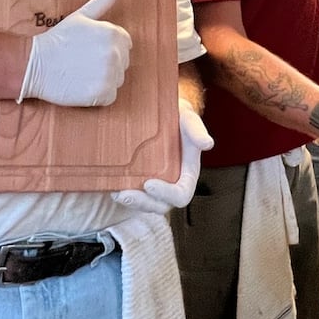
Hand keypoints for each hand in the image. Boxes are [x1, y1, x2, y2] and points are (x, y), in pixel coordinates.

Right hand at [17, 0, 131, 106]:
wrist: (36, 64)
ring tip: (81, 73)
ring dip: (103, 79)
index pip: (125, 44)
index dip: (107, 47)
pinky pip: (110, 97)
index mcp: (113, 33)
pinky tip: (82, 86)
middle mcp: (115, 53)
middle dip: (107, 63)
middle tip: (83, 61)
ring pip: (117, 80)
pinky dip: (98, 95)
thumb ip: (103, 1)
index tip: (90, 49)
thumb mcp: (81, 16)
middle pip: (122, 63)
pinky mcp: (102, 94)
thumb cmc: (58, 39)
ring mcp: (109, 74)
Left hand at [113, 98, 212, 212]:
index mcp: (187, 175)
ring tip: (116, 193)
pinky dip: (122, 193)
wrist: (162, 112)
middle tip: (126, 194)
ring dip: (131, 202)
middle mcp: (172, 184)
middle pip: (161, 205)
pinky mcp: (139, 180)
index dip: (167, 194)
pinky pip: (133, 194)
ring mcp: (155, 184)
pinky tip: (111, 186)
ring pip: (145, 204)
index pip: (181, 195)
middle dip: (143, 203)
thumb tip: (208, 143)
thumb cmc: (179, 117)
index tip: (149, 184)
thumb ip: (197, 130)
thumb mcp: (189, 119)